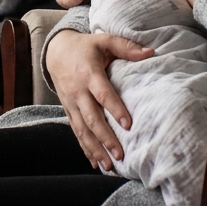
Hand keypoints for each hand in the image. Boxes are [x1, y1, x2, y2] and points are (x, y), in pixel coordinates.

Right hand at [46, 29, 153, 170]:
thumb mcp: (104, 40)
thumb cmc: (85, 46)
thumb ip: (126, 47)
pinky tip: (95, 163)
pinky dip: (85, 149)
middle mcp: (78, 91)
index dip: (115, 109)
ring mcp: (71, 103)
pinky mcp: (68, 110)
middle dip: (105, 138)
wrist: (56, 51)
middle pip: (91, 118)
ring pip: (82, 130)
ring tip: (109, 165)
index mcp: (89, 74)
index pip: (103, 94)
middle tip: (120, 153)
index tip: (128, 124)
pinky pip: (76, 132)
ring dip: (95, 149)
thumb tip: (150, 52)